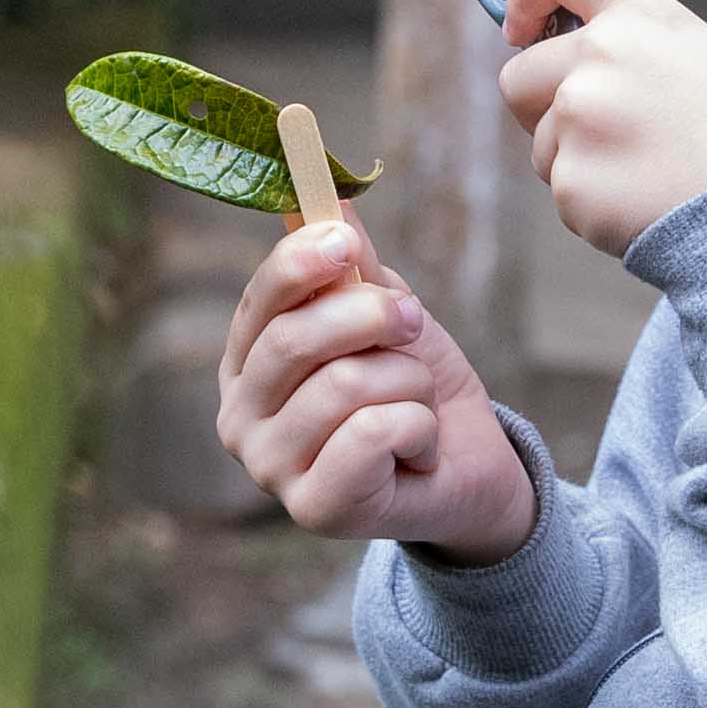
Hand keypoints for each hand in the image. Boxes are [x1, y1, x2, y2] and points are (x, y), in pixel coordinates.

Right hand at [216, 215, 535, 560]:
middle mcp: (239, 418)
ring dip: (408, 383)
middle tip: (415, 324)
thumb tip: (329, 198)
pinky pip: (375, 432)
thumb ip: (354, 266)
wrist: (467, 469)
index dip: (302, 263)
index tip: (346, 243)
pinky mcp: (314, 509)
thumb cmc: (412, 389)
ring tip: (415, 404)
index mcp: (246, 364)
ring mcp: (271, 469)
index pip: (260, 302)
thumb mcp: (386, 314)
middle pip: (296, 338)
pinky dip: (419, 428)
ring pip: (346, 384)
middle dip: (374, 318)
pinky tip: (416, 450)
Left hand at [495, 0, 706, 257]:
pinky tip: (648, 205)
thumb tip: (586, 57)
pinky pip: (563, 193)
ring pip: (542, 143)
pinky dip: (594, 207)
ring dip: (578, 162)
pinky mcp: (572, 183)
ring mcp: (578, 120)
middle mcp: (599, 57)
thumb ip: (641, 45)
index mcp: (640, 16)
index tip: (523, 28)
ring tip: (651, 175)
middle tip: (603, 135)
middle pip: (518, 76)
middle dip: (542, 107)